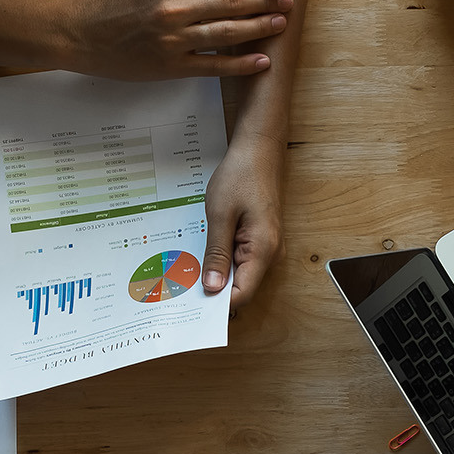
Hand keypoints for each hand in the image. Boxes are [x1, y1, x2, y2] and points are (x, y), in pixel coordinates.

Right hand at [63, 0, 292, 79]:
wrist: (76, 32)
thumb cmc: (107, 7)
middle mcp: (175, 10)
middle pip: (231, 3)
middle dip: (263, 1)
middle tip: (287, 0)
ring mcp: (173, 41)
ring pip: (226, 34)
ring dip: (257, 28)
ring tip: (280, 24)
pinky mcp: (170, 67)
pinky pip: (213, 66)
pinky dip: (240, 64)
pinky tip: (260, 61)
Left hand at [202, 135, 284, 307]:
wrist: (258, 149)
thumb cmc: (241, 176)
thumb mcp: (220, 215)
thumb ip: (217, 254)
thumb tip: (213, 288)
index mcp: (263, 250)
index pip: (242, 294)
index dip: (217, 303)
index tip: (191, 304)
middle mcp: (270, 254)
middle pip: (241, 288)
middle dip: (214, 290)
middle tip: (182, 287)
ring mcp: (267, 248)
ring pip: (240, 275)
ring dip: (217, 274)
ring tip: (190, 269)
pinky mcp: (260, 240)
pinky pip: (241, 261)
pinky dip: (223, 261)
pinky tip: (205, 253)